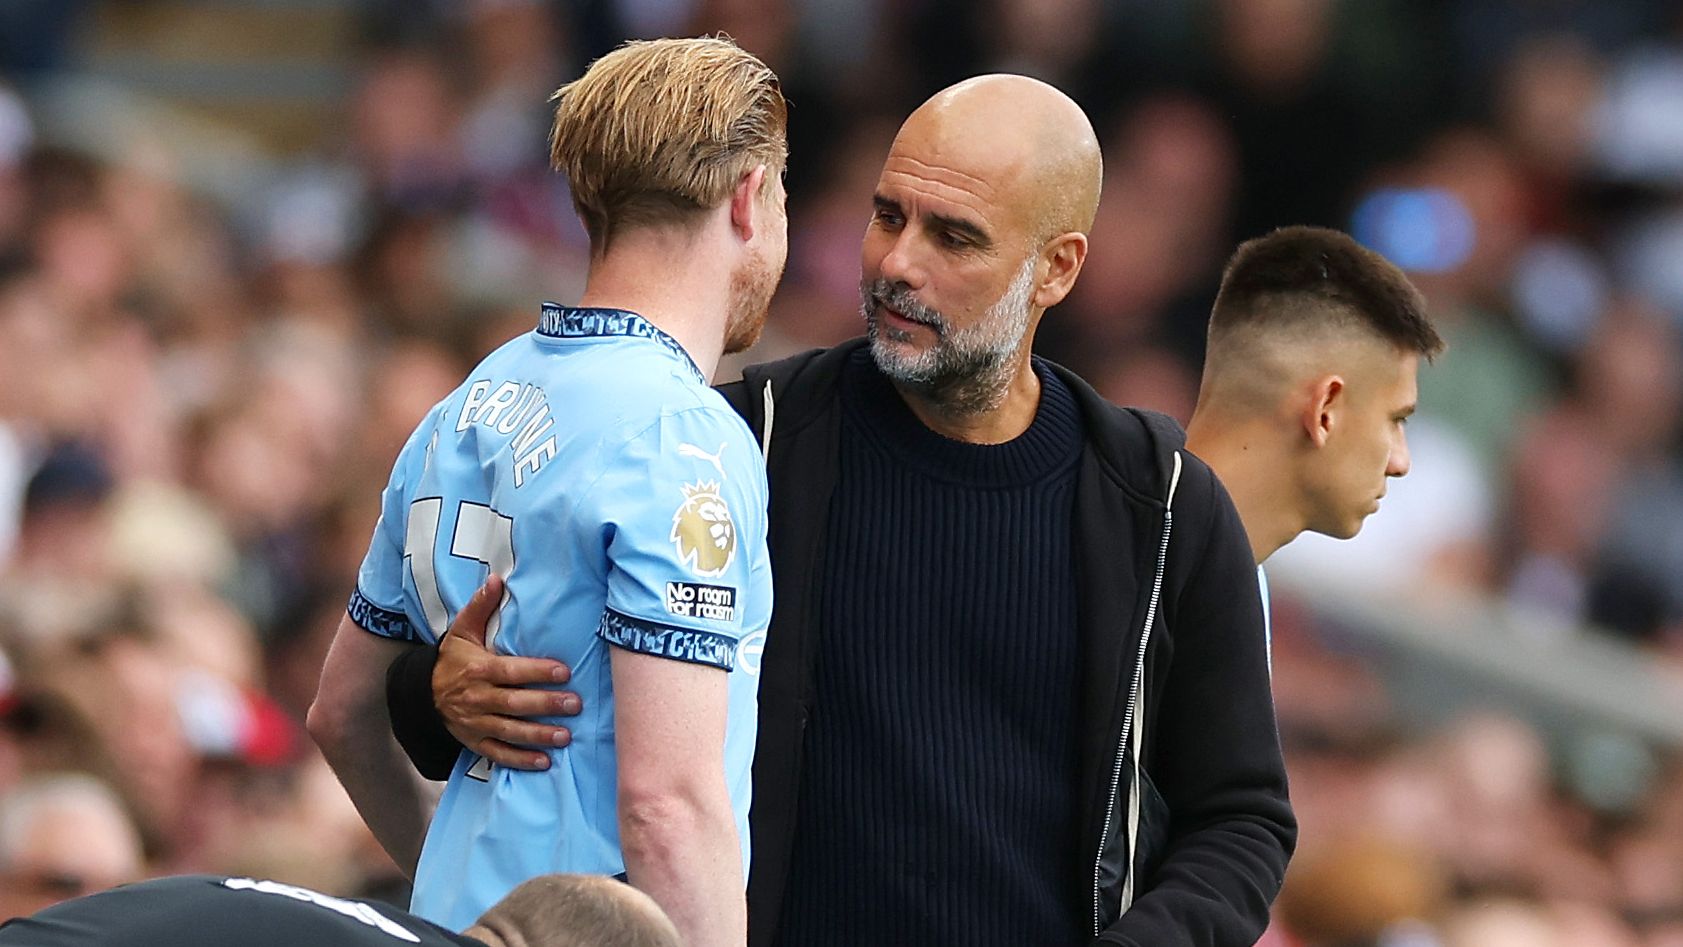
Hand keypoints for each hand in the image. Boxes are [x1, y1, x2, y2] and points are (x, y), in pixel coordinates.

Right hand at [435, 574, 579, 770]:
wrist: (421, 693)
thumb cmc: (452, 658)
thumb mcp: (462, 630)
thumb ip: (480, 606)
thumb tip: (496, 579)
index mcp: (478, 669)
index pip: (511, 671)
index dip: (537, 672)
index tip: (564, 672)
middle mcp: (477, 698)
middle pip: (515, 703)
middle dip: (545, 704)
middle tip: (574, 705)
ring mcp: (476, 723)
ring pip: (510, 731)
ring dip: (538, 735)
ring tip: (565, 736)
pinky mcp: (475, 742)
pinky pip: (498, 754)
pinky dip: (520, 760)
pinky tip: (544, 762)